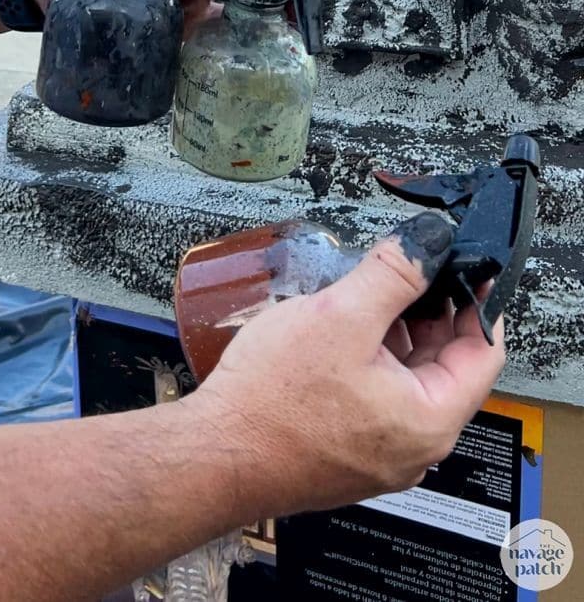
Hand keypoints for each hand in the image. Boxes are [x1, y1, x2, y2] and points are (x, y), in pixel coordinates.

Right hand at [189, 215, 504, 517]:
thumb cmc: (271, 401)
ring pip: (408, 381)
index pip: (484, 353)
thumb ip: (395, 273)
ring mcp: (380, 455)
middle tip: (415, 268)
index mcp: (429, 420)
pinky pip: (378, 398)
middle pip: (446, 366)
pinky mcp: (347, 452)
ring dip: (399, 334)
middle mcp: (413, 447)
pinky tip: (343, 332)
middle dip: (432, 312)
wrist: (213, 454)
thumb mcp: (341, 315)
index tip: (467, 267)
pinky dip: (373, 360)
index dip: (479, 302)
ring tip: (371, 293)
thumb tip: (430, 242)